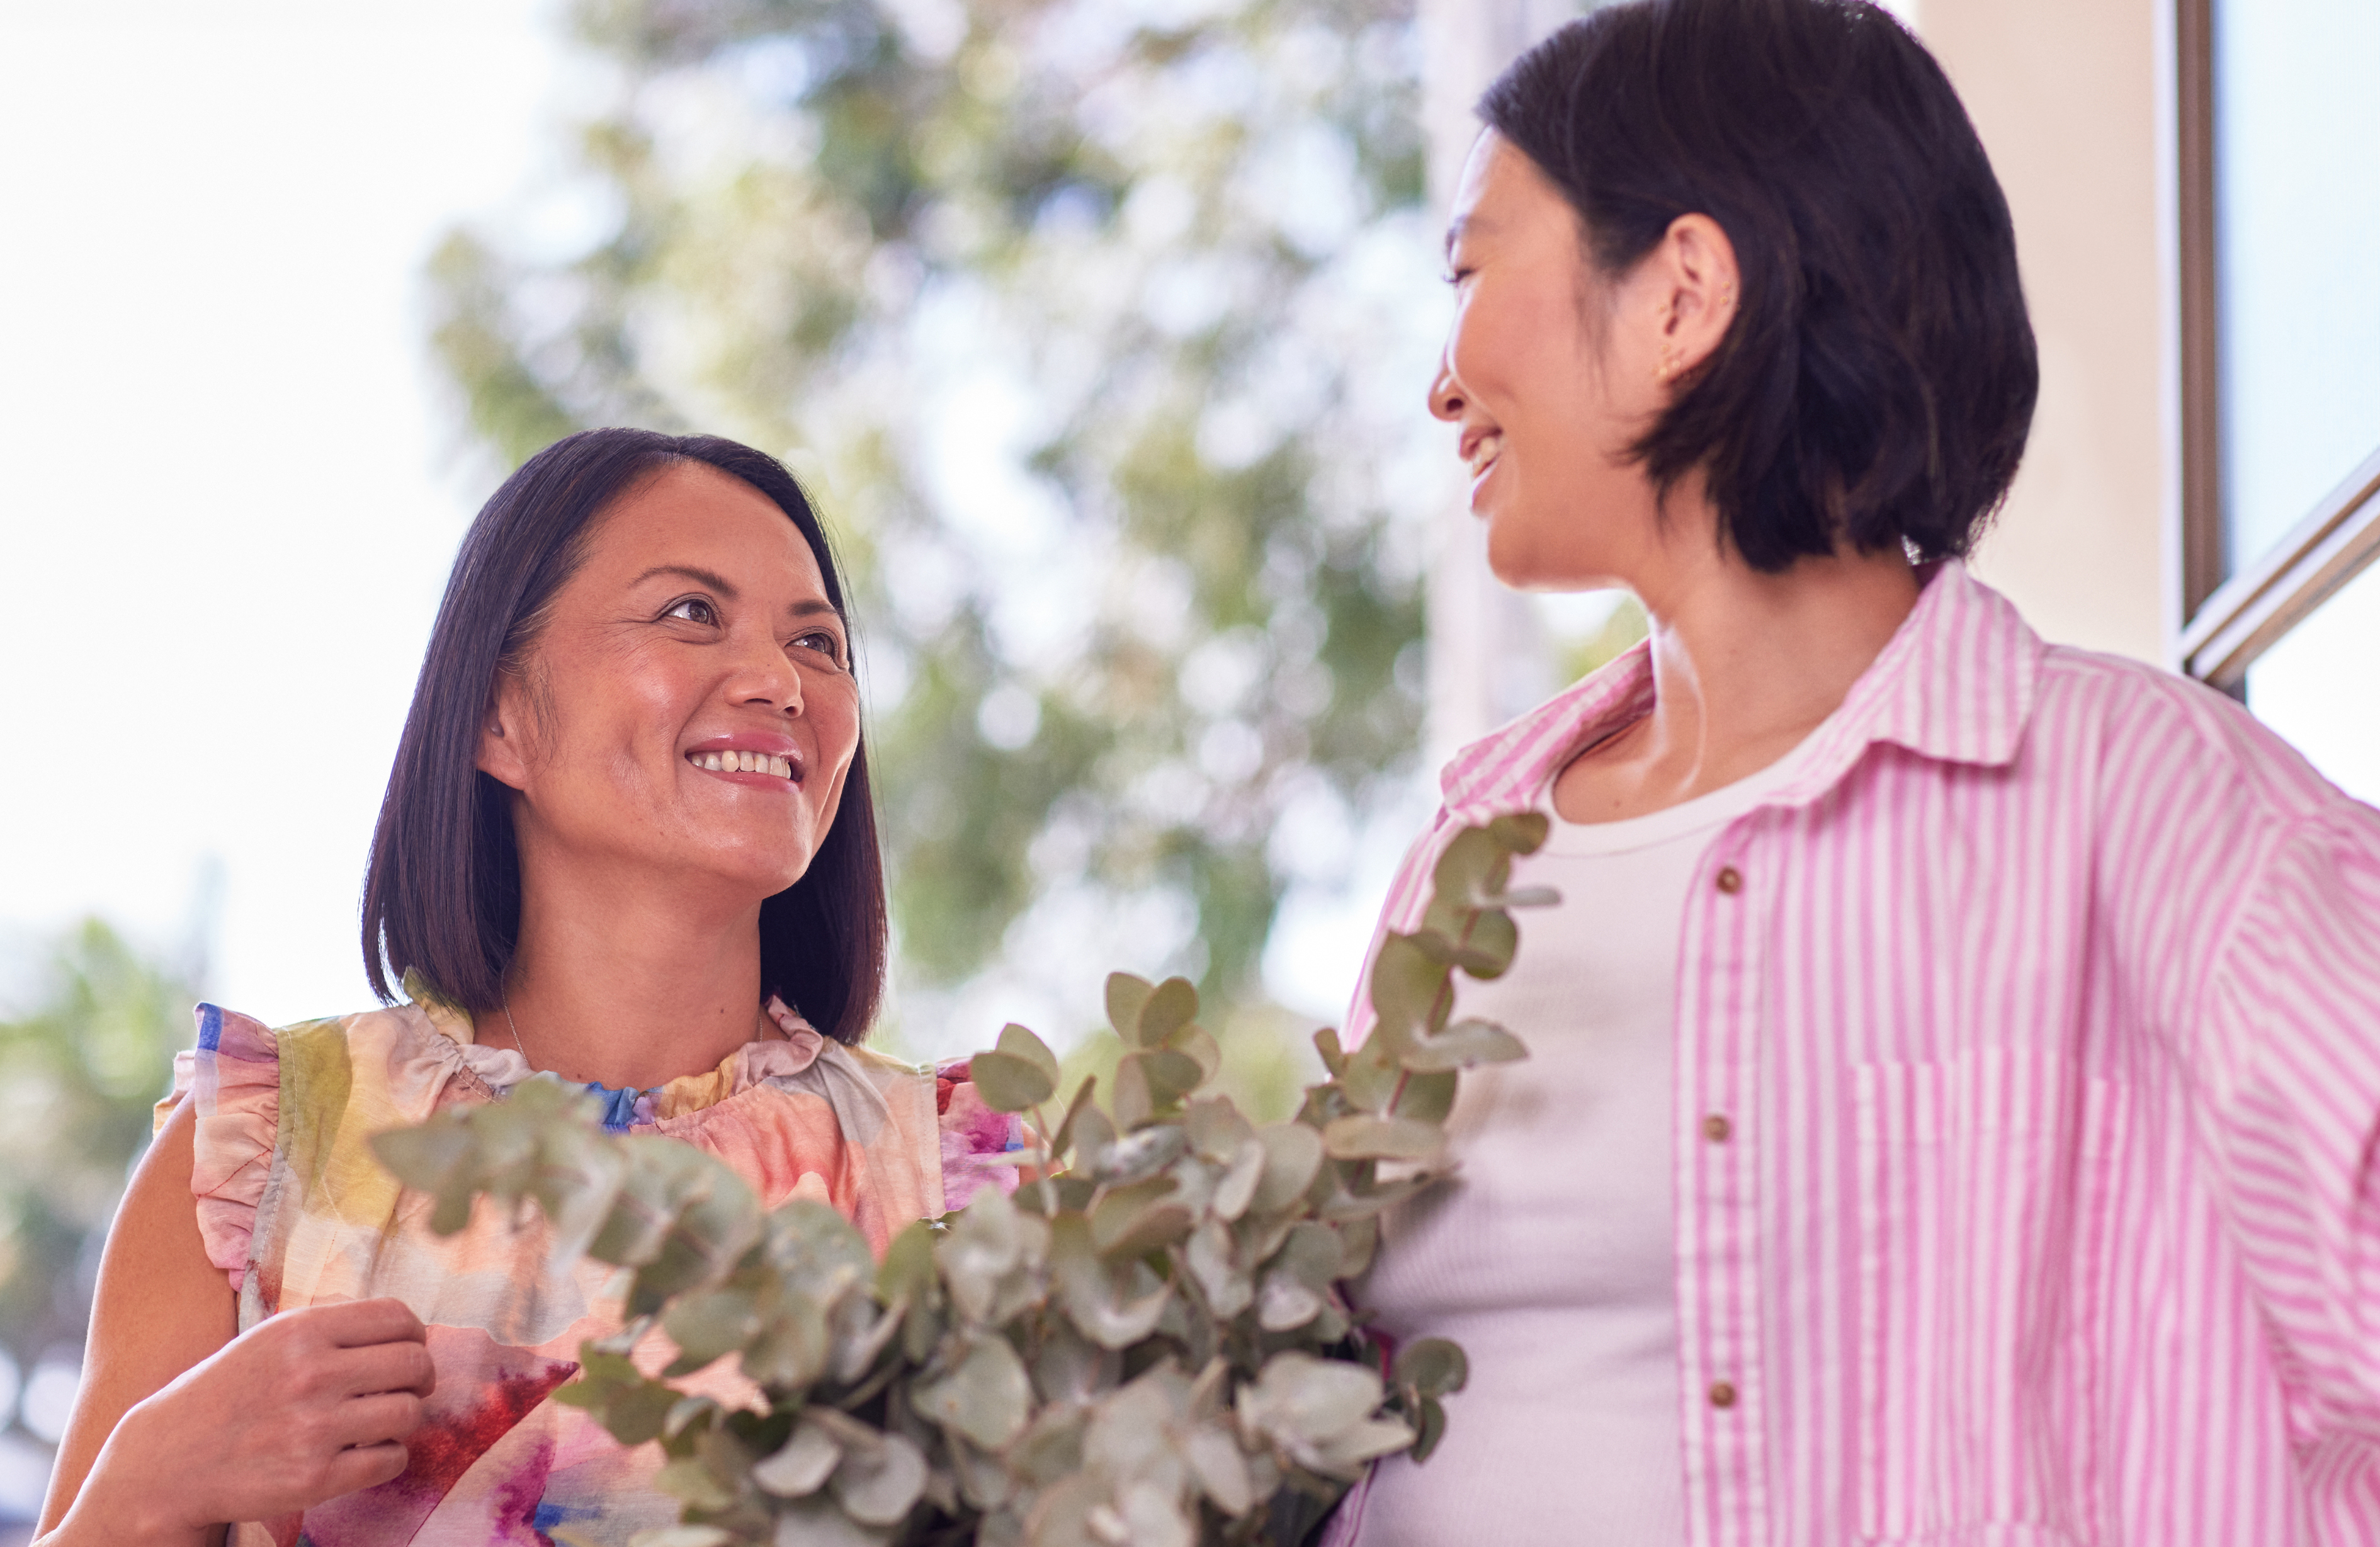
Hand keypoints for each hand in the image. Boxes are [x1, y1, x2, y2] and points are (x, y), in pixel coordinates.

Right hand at [68, 1298, 433, 1540]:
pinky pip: (392, 1460)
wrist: (167, 1462)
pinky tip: (365, 1453)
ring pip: (410, 1412)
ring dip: (405, 1418)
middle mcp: (310, 1374)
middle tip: (407, 1388)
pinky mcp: (314, 1479)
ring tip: (381, 1422)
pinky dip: (389, 1457)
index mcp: (301, 1330)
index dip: (415, 1334)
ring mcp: (313, 1429)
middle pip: (414, 1362)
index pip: (399, 1318)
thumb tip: (408, 1328)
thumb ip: (333, 1328)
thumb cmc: (229, 1394)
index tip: (408, 1349)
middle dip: (419, 1376)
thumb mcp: (270, 1339)